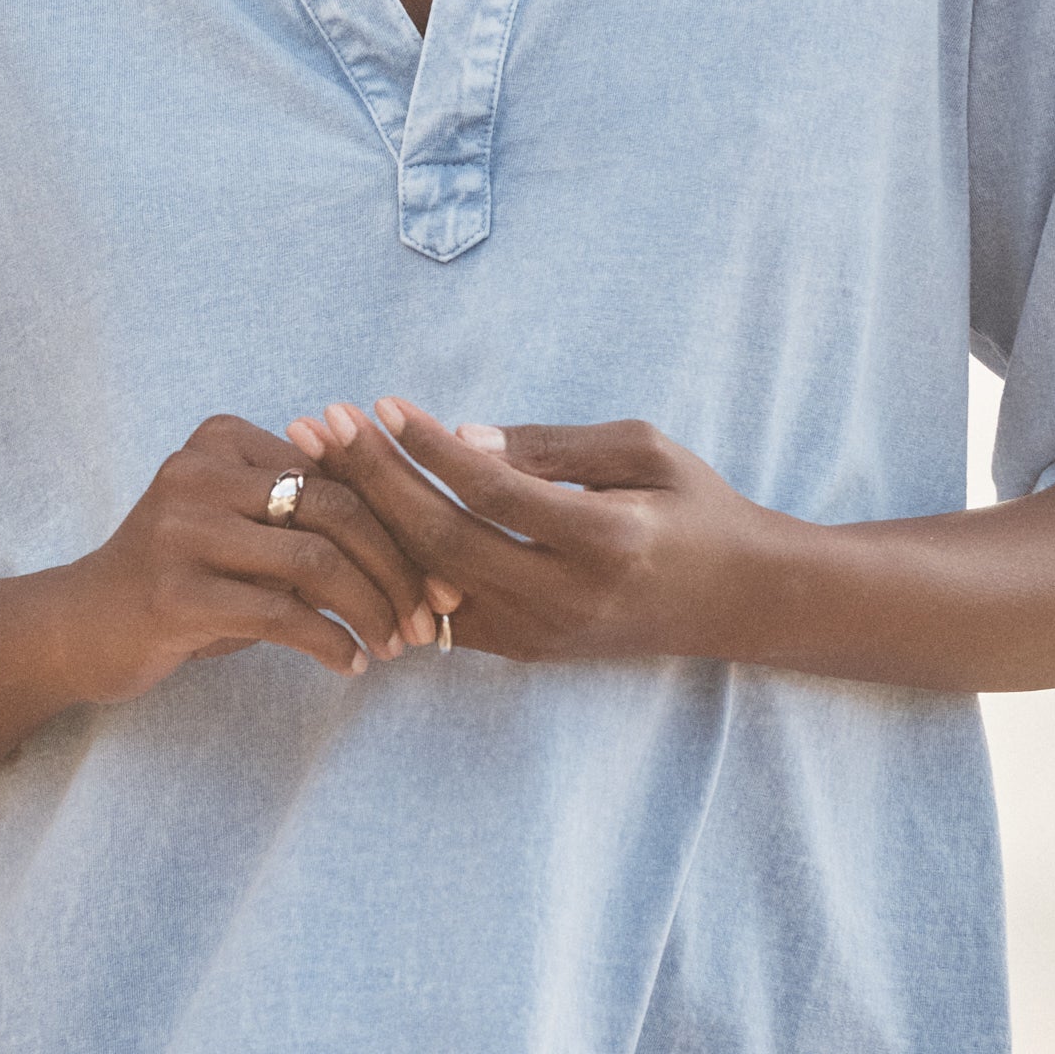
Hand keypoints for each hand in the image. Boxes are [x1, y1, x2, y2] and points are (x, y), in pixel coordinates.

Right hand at [66, 413, 449, 701]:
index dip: (400, 523)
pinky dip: (329, 643)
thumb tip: (425, 538)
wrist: (81, 627)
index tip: (441, 574)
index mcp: (223, 438)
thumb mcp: (242, 531)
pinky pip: (282, 614)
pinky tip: (347, 664)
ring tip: (392, 646)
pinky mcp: (174, 593)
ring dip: (371, 610)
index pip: (338, 470)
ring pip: (315, 561)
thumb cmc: (184, 580)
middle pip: (335, 507)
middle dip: (397, 567)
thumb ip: (308, 516)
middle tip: (429, 616)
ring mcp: (180, 529)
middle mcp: (198, 470)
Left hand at [288, 399, 780, 665]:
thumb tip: (462, 438)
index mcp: (604, 542)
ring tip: (318, 462)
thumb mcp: (643, 451)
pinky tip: (353, 518)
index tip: (382, 403)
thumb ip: (554, 446)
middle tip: (322, 423)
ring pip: (427, 580)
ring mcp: (540, 634)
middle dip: (373, 478)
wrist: (736, 600)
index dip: (430, 448)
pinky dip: (394, 564)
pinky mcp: (525, 650)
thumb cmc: (695, 508)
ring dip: (368, 519)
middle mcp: (564, 598)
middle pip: (441, 540)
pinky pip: (439, 610)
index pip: (492, 492)